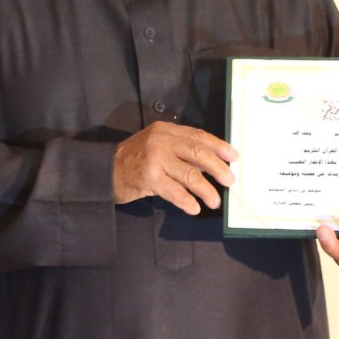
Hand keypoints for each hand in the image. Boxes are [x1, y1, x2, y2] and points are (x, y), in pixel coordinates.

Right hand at [112, 123, 236, 214]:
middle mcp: (161, 141)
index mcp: (166, 130)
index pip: (198, 136)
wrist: (104, 171)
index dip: (219, 146)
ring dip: (206, 190)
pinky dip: (188, 202)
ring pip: (190, 175)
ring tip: (215, 201)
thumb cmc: (134, 160)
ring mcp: (155, 160)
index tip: (234, 157)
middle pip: (198, 153)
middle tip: (230, 181)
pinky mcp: (149, 179)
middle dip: (218, 168)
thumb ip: (181, 151)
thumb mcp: (157, 146)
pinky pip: (176, 192)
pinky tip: (194, 208)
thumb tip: (212, 163)